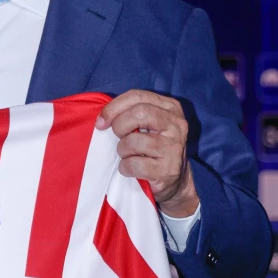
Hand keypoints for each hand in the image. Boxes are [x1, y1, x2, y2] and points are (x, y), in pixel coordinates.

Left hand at [96, 89, 198, 216]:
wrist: (173, 181)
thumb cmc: (152, 149)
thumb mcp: (147, 125)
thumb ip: (130, 114)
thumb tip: (102, 119)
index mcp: (170, 107)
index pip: (137, 96)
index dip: (114, 108)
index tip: (101, 122)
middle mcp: (176, 124)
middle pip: (139, 113)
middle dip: (119, 126)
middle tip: (118, 138)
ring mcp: (174, 147)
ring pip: (133, 141)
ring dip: (122, 150)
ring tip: (128, 155)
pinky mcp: (167, 169)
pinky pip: (133, 164)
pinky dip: (125, 168)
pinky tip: (130, 169)